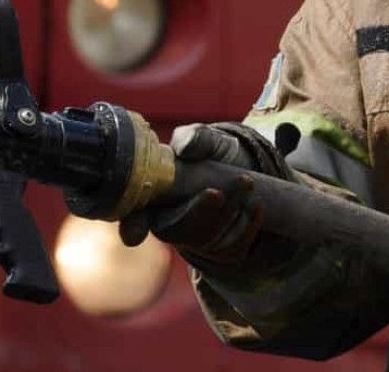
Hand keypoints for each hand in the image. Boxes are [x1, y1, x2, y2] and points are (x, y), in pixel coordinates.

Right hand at [119, 122, 296, 267]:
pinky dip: (247, 225)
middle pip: (177, 232)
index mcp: (154, 199)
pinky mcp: (221, 251)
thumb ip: (195, 138)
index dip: (133, 227)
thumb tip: (186, 148)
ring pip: (208, 240)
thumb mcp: (206, 139)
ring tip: (246, 183)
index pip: (134, 218)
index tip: (135, 236)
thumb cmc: (213, 153)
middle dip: (198, 212)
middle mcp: (170, 225)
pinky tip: (256, 204)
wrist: (245, 167)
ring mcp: (196, 242)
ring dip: (229, 211)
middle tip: (217, 192)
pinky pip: (232, 248)